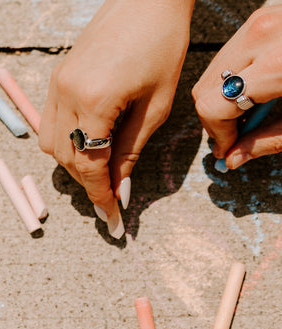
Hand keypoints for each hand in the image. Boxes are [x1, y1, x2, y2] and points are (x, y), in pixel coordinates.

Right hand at [38, 0, 193, 236]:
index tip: (110, 219)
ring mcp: (55, 84)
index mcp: (93, 100)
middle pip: (65, 159)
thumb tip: (120, 190)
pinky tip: (87, 144)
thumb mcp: (154, 106)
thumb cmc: (162, 45)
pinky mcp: (56, 78)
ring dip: (74, 164)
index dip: (99, 196)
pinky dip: (66, 143)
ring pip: (50, 144)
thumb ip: (130, 152)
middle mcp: (65, 93)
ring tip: (100, 170)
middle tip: (110, 196)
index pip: (89, 165)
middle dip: (86, 183)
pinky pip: (49, 123)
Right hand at [192, 5, 281, 169]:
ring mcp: (260, 22)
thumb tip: (232, 158)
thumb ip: (267, 140)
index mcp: (278, 64)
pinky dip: (233, 80)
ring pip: (212, 72)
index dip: (217, 133)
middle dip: (215, 119)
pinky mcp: (262, 18)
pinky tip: (256, 92)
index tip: (229, 147)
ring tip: (250, 113)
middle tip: (236, 135)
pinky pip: (228, 56)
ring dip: (222, 99)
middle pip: (204, 89)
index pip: (213, 104)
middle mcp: (262, 35)